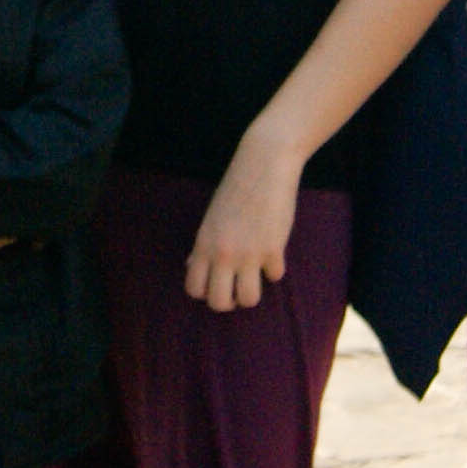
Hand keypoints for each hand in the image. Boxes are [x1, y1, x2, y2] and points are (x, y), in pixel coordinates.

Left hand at [183, 133, 305, 312]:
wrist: (264, 164)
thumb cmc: (236, 188)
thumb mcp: (212, 218)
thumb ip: (203, 245)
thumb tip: (191, 266)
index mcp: (203, 244)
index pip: (194, 289)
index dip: (206, 293)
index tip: (217, 284)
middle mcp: (223, 253)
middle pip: (219, 303)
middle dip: (229, 302)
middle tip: (237, 289)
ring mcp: (249, 253)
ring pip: (248, 299)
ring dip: (253, 292)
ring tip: (255, 277)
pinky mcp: (274, 249)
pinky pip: (275, 277)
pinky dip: (275, 268)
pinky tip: (274, 252)